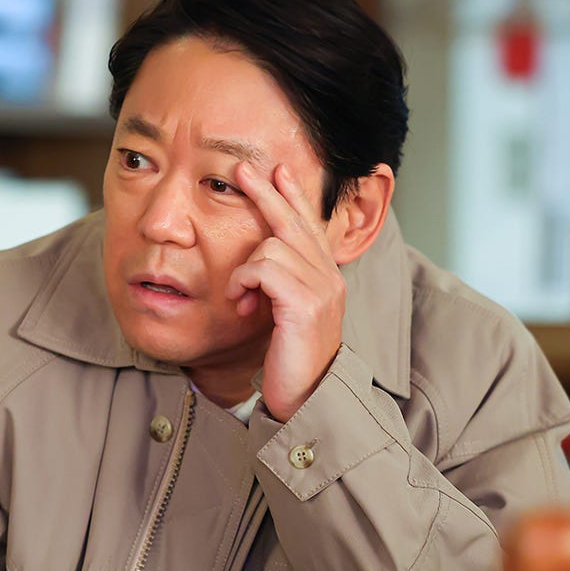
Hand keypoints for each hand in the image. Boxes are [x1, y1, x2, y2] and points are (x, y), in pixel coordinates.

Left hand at [226, 162, 345, 420]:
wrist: (308, 400)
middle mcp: (329, 278)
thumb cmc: (291, 362)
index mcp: (326, 278)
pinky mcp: (305, 305)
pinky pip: (265, 268)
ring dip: (245, 269)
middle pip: (295, 222)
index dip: (293, 197)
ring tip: (239, 297)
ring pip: (274, 245)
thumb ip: (279, 287)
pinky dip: (244, 280)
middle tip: (242, 170)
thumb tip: (256, 263)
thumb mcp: (286, 315)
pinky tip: (241, 303)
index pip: (310, 226)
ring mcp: (321, 290)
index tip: (277, 171)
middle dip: (268, 193)